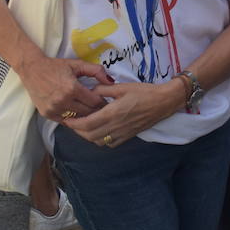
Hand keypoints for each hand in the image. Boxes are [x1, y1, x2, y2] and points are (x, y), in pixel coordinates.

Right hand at [21, 55, 112, 118]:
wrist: (32, 69)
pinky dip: (72, 118)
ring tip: (89, 111)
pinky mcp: (47, 114)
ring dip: (85, 116)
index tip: (106, 101)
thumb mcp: (77, 64)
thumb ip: (96, 71)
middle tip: (100, 108)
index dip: (102, 102)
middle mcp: (63, 101)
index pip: (95, 102)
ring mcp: (54, 109)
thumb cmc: (56, 66)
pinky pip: (65, 121)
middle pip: (88, 113)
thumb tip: (111, 81)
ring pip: (77, 119)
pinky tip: (76, 113)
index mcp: (72, 88)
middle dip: (96, 110)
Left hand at [58, 81, 183, 146]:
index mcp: (112, 113)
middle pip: (89, 135)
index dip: (74, 124)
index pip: (87, 123)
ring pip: (98, 141)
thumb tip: (90, 91)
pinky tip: (99, 131)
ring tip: (84, 126)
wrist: (163, 102)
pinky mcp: (128, 136)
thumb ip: (103, 90)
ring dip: (88, 136)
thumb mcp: (121, 87)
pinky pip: (109, 143)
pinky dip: (100, 140)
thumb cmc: (143, 92)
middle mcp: (115, 126)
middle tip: (71, 122)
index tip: (66, 119)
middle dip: (78, 130)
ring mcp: (122, 133)